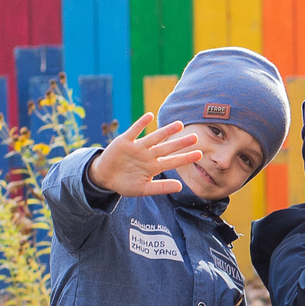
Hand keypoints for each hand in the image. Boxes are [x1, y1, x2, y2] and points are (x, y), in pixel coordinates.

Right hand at [87, 112, 201, 196]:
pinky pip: (134, 131)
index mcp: (154, 167)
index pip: (173, 161)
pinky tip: (149, 116)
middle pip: (167, 148)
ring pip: (154, 138)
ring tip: (180, 124)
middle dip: (180, 143)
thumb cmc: (125, 184)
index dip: (185, 158)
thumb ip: (160, 187)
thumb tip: (180, 187)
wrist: (104, 177)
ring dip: (166, 131)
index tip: (200, 154)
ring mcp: (137, 148)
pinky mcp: (124, 142)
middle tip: (196, 137)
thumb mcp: (143, 188)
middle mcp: (148, 155)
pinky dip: (140, 124)